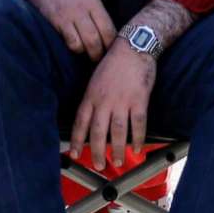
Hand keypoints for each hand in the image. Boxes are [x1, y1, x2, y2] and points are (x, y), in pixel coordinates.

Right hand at [17, 0, 114, 58]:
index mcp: (94, 4)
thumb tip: (108, 35)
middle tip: (100, 59)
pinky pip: (68, 42)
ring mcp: (67, 17)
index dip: (112, 44)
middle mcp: (82, 11)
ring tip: (87, 54)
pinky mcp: (55, 23)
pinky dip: (73, 48)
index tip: (112, 51)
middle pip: (96, 40)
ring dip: (85, 53)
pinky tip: (75, 47)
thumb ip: (98, 13)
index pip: (108, 29)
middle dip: (99, 54)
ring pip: (81, 45)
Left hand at [68, 42, 155, 169]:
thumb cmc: (114, 63)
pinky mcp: (139, 100)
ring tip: (119, 162)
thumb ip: (93, 99)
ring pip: (118, 131)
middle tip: (98, 165)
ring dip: (118, 149)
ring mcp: (122, 101)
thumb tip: (91, 119)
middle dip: (97, 151)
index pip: (81, 122)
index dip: (76, 140)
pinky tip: (137, 148)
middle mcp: (104, 100)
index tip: (74, 154)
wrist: (133, 47)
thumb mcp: (95, 80)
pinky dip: (138, 138)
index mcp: (91, 95)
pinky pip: (138, 123)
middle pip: (98, 131)